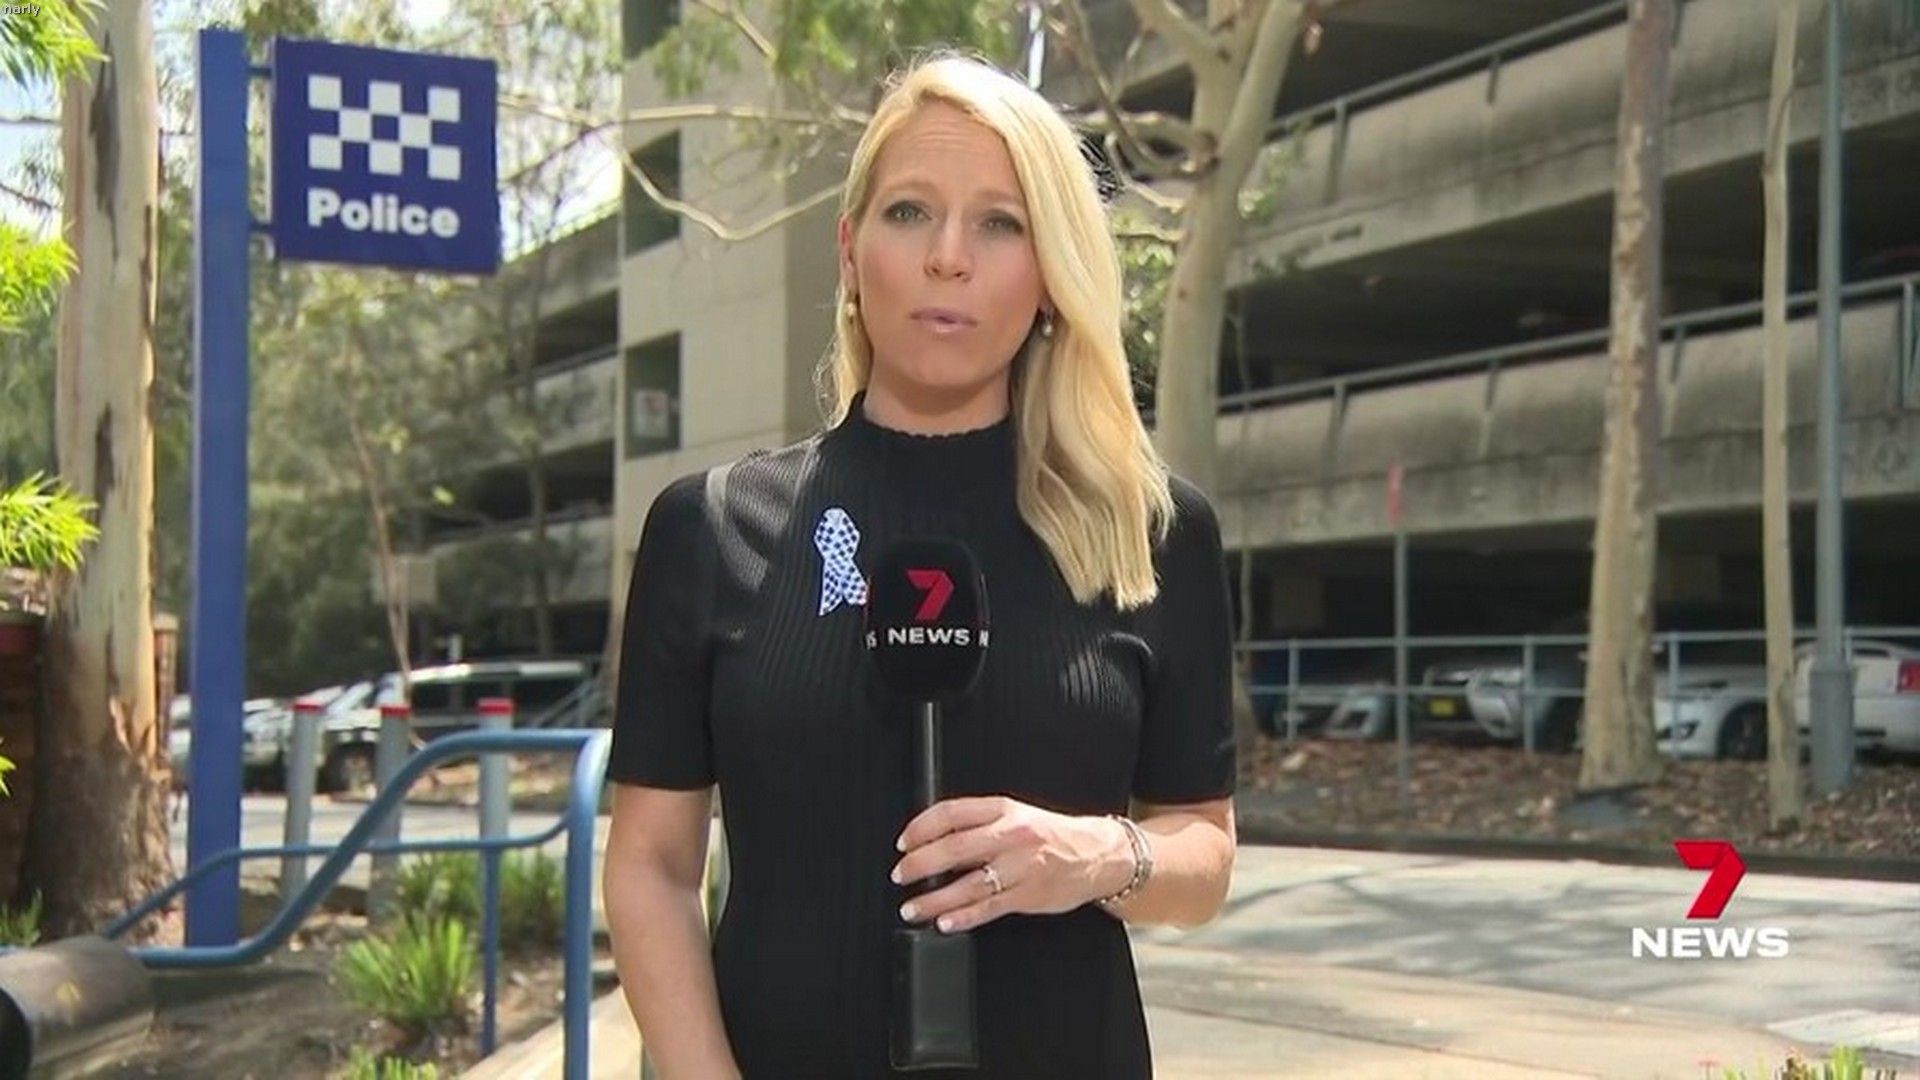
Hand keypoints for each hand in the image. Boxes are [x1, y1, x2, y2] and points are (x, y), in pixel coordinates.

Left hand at [889, 796, 1131, 933]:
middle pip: (955, 847)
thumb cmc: (1051, 836)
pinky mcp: (1029, 895)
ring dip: (934, 898)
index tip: (903, 842)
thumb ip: (978, 823)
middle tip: (900, 875)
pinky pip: (989, 908)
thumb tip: (931, 840)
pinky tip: (944, 922)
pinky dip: (963, 917)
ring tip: (912, 907)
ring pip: (968, 884)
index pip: (952, 813)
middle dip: (920, 864)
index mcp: (1004, 810)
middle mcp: (1011, 836)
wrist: (1099, 854)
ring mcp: (1021, 867)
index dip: (921, 828)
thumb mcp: (1016, 815)